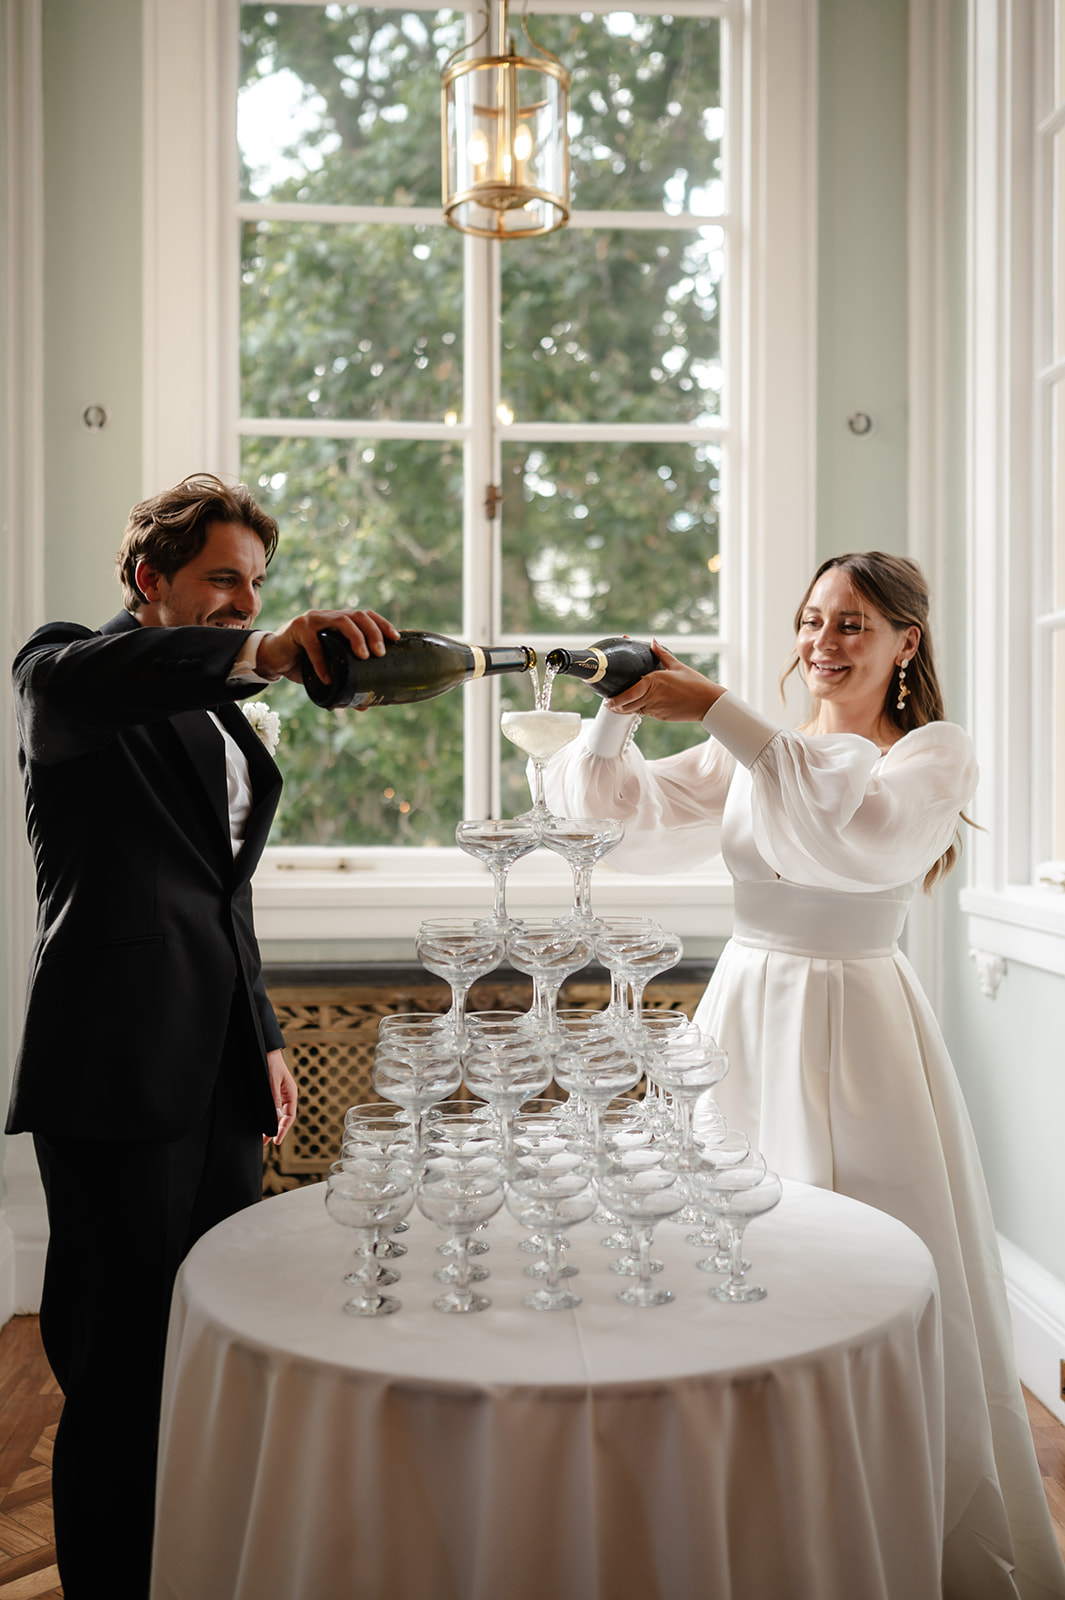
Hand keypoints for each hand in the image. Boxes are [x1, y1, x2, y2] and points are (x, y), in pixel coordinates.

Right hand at [255, 608, 399, 685]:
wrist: (275, 658)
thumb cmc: (304, 662)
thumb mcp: (328, 671)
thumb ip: (345, 683)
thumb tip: (365, 706)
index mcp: (340, 622)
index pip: (366, 615)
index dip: (382, 624)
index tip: (395, 638)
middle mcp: (329, 616)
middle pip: (357, 615)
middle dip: (373, 632)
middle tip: (380, 653)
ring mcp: (314, 620)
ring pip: (341, 621)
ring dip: (356, 637)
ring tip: (364, 656)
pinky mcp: (298, 629)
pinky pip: (314, 644)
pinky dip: (322, 662)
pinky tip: (328, 678)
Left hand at [265, 1048, 298, 1145]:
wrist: (266, 1050)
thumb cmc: (271, 1063)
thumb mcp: (272, 1082)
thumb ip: (274, 1099)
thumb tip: (276, 1117)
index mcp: (291, 1094)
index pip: (289, 1117)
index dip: (283, 1130)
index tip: (276, 1141)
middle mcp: (286, 1096)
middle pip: (283, 1118)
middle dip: (275, 1130)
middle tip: (265, 1142)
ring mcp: (279, 1094)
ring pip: (277, 1114)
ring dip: (270, 1124)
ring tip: (262, 1136)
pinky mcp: (272, 1092)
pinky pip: (272, 1108)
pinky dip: (267, 1116)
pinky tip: (261, 1121)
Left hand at [606, 640, 724, 722]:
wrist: (708, 702)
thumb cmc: (694, 683)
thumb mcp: (677, 666)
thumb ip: (662, 654)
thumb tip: (652, 641)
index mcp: (654, 681)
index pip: (630, 692)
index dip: (617, 698)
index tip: (608, 700)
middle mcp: (653, 696)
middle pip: (628, 705)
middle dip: (616, 705)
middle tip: (608, 702)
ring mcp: (656, 709)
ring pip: (634, 711)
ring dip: (625, 709)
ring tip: (617, 705)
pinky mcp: (660, 716)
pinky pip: (646, 713)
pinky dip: (640, 709)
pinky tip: (637, 706)